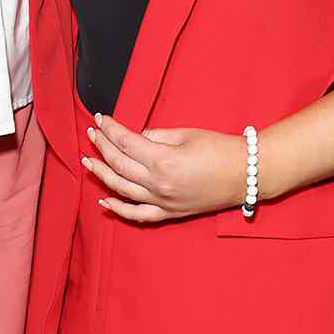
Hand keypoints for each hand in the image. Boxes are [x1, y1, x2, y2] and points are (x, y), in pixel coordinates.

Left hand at [83, 112, 246, 224]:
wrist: (245, 174)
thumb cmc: (220, 149)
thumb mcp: (186, 134)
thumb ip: (156, 135)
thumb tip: (136, 137)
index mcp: (162, 160)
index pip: (125, 142)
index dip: (109, 129)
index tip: (100, 118)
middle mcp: (158, 184)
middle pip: (118, 164)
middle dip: (101, 146)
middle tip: (92, 133)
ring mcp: (162, 202)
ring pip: (121, 189)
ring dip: (101, 174)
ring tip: (88, 162)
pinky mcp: (169, 213)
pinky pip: (137, 214)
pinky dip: (118, 210)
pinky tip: (104, 201)